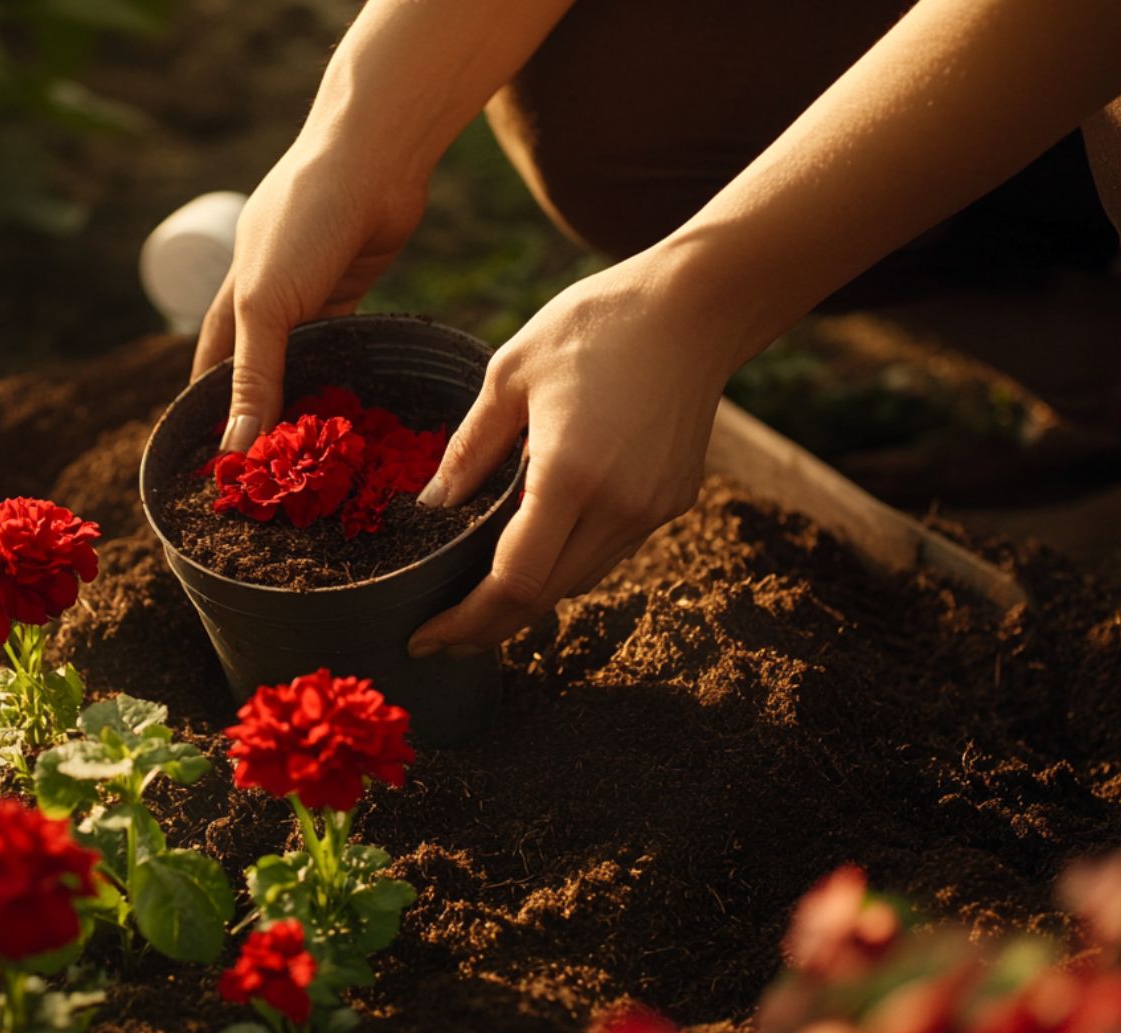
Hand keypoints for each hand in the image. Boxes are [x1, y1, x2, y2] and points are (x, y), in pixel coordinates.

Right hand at [192, 139, 429, 450]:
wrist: (373, 159)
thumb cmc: (305, 223)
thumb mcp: (267, 306)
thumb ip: (254, 376)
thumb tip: (234, 448)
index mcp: (232, 299)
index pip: (211, 371)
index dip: (209, 416)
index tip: (216, 468)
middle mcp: (267, 298)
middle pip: (257, 371)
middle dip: (260, 417)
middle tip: (272, 476)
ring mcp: (311, 293)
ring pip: (303, 360)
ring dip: (307, 399)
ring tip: (313, 456)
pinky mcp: (351, 287)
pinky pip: (342, 341)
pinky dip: (343, 370)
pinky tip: (351, 405)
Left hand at [407, 255, 734, 657]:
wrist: (695, 307)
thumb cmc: (595, 325)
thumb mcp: (510, 374)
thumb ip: (469, 450)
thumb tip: (432, 509)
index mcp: (570, 475)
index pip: (513, 581)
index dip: (466, 621)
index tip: (425, 638)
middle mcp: (618, 506)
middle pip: (544, 598)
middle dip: (488, 626)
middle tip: (439, 637)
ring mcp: (651, 510)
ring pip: (578, 581)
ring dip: (527, 598)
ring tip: (476, 600)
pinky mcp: (671, 501)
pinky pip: (608, 551)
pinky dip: (564, 563)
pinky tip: (534, 551)